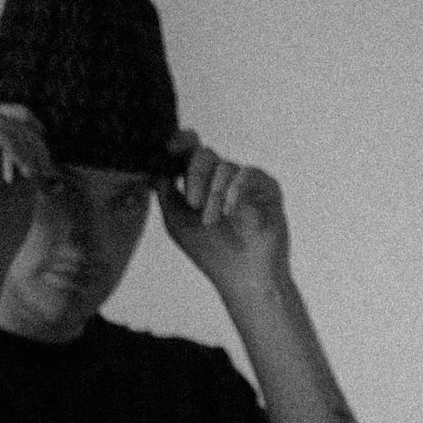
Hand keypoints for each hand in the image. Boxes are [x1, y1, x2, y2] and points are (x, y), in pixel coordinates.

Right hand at [0, 103, 55, 270]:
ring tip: (32, 172)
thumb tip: (41, 135)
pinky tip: (23, 171)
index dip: (25, 119)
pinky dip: (9, 145)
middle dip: (26, 129)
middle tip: (43, 162)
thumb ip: (29, 159)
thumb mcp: (25, 186)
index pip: (2, 120)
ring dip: (21, 141)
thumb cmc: (4, 231)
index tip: (45, 135)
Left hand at [158, 127, 289, 299]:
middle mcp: (224, 178)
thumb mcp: (175, 218)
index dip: (179, 143)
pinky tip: (229, 212)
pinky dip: (234, 191)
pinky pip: (247, 173)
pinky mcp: (268, 188)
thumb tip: (155, 162)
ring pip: (224, 166)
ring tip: (211, 221)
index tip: (169, 150)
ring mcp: (246, 182)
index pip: (190, 149)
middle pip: (204, 153)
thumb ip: (164, 188)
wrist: (243, 279)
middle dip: (194, 175)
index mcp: (203, 182)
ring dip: (213, 194)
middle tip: (192, 203)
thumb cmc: (211, 253)